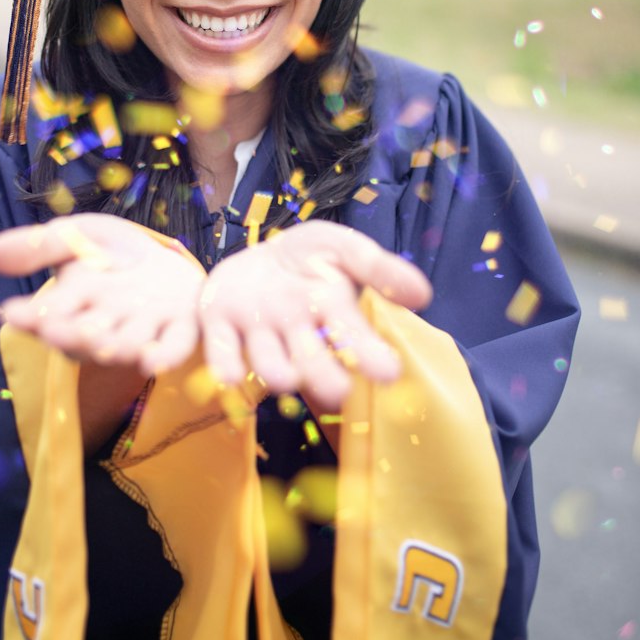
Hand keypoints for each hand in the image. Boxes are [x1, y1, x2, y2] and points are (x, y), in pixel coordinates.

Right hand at [0, 215, 203, 374]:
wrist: (167, 263)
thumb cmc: (113, 254)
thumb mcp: (76, 237)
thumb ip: (40, 246)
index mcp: (76, 302)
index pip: (49, 312)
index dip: (32, 315)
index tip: (13, 312)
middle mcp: (106, 323)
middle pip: (85, 335)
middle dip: (71, 332)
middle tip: (55, 330)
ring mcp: (143, 328)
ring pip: (125, 344)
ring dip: (115, 346)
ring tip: (105, 344)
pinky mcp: (179, 330)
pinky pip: (171, 348)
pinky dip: (163, 356)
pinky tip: (154, 361)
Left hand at [199, 221, 431, 409]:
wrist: (257, 256)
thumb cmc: (308, 258)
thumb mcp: (342, 248)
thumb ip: (378, 268)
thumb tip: (422, 295)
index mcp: (329, 313)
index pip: (354, 339)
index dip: (370, 356)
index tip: (389, 373)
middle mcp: (294, 331)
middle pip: (310, 361)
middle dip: (323, 375)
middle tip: (337, 391)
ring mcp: (255, 330)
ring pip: (266, 360)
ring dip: (274, 369)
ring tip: (287, 377)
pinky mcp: (217, 324)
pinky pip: (219, 350)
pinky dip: (222, 363)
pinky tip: (226, 377)